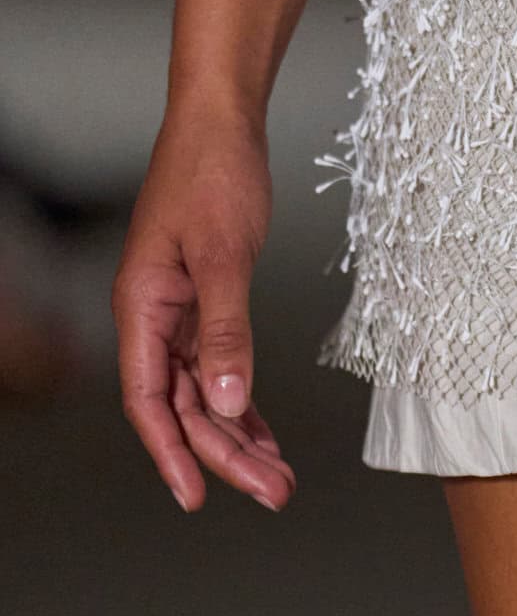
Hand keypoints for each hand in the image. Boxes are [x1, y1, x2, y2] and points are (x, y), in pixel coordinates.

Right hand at [112, 108, 293, 512]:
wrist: (223, 118)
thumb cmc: (213, 170)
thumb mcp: (224, 252)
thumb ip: (226, 330)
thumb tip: (228, 401)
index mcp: (142, 306)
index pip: (150, 400)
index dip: (172, 452)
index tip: (197, 498)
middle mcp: (154, 315)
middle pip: (184, 404)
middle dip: (224, 453)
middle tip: (272, 490)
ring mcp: (178, 308)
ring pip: (203, 389)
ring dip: (237, 432)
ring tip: (276, 474)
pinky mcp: (205, 296)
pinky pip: (219, 362)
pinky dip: (242, 396)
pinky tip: (262, 428)